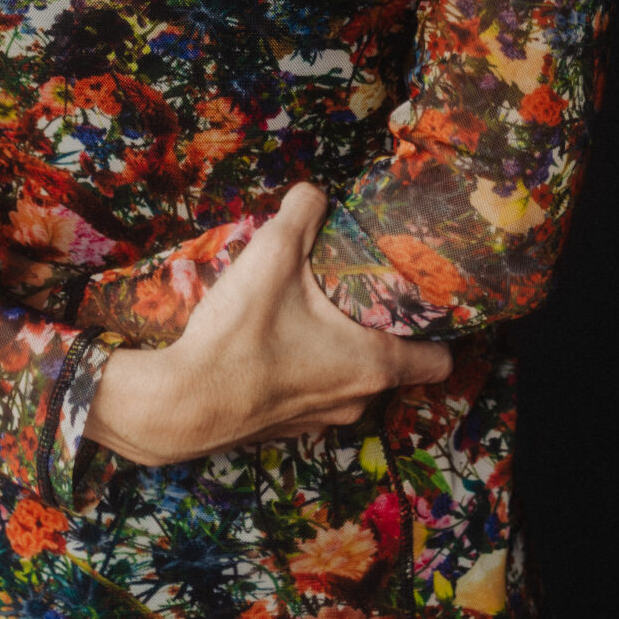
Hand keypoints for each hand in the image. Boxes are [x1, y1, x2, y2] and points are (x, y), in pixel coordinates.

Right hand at [84, 183, 450, 465]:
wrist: (180, 405)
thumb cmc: (237, 339)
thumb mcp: (271, 255)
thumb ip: (302, 211)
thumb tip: (314, 192)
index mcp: (371, 364)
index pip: (439, 362)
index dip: (436, 329)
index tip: (420, 300)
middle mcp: (355, 400)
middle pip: (392, 364)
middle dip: (377, 327)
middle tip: (355, 290)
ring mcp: (321, 420)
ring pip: (350, 380)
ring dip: (338, 348)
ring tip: (308, 310)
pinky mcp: (287, 427)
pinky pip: (314, 393)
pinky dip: (305, 368)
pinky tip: (274, 339)